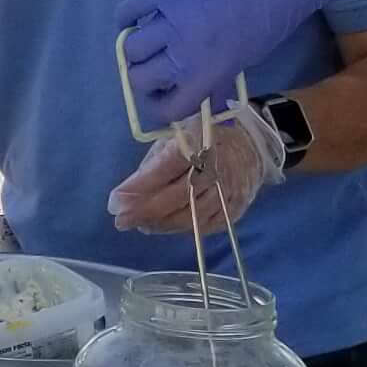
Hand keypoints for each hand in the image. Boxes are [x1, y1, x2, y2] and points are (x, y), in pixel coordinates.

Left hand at [108, 93, 288, 234]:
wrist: (251, 144)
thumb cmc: (203, 138)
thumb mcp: (176, 137)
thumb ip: (154, 163)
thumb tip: (128, 193)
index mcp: (199, 143)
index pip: (165, 168)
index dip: (139, 187)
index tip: (115, 201)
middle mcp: (216, 168)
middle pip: (176, 197)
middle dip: (144, 211)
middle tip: (121, 221)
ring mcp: (228, 191)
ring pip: (190, 216)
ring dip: (160, 224)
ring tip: (139, 224)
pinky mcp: (235, 208)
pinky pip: (205, 226)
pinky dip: (182, 229)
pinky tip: (164, 226)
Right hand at [114, 0, 366, 132]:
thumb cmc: (272, 18)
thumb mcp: (246, 59)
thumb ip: (217, 82)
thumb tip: (201, 105)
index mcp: (209, 73)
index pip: (167, 108)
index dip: (159, 108)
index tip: (160, 99)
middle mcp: (185, 50)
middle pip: (139, 78)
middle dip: (144, 78)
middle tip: (154, 68)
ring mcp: (172, 17)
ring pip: (130, 46)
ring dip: (136, 48)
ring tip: (149, 40)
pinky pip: (129, 8)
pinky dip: (127, 16)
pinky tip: (137, 18)